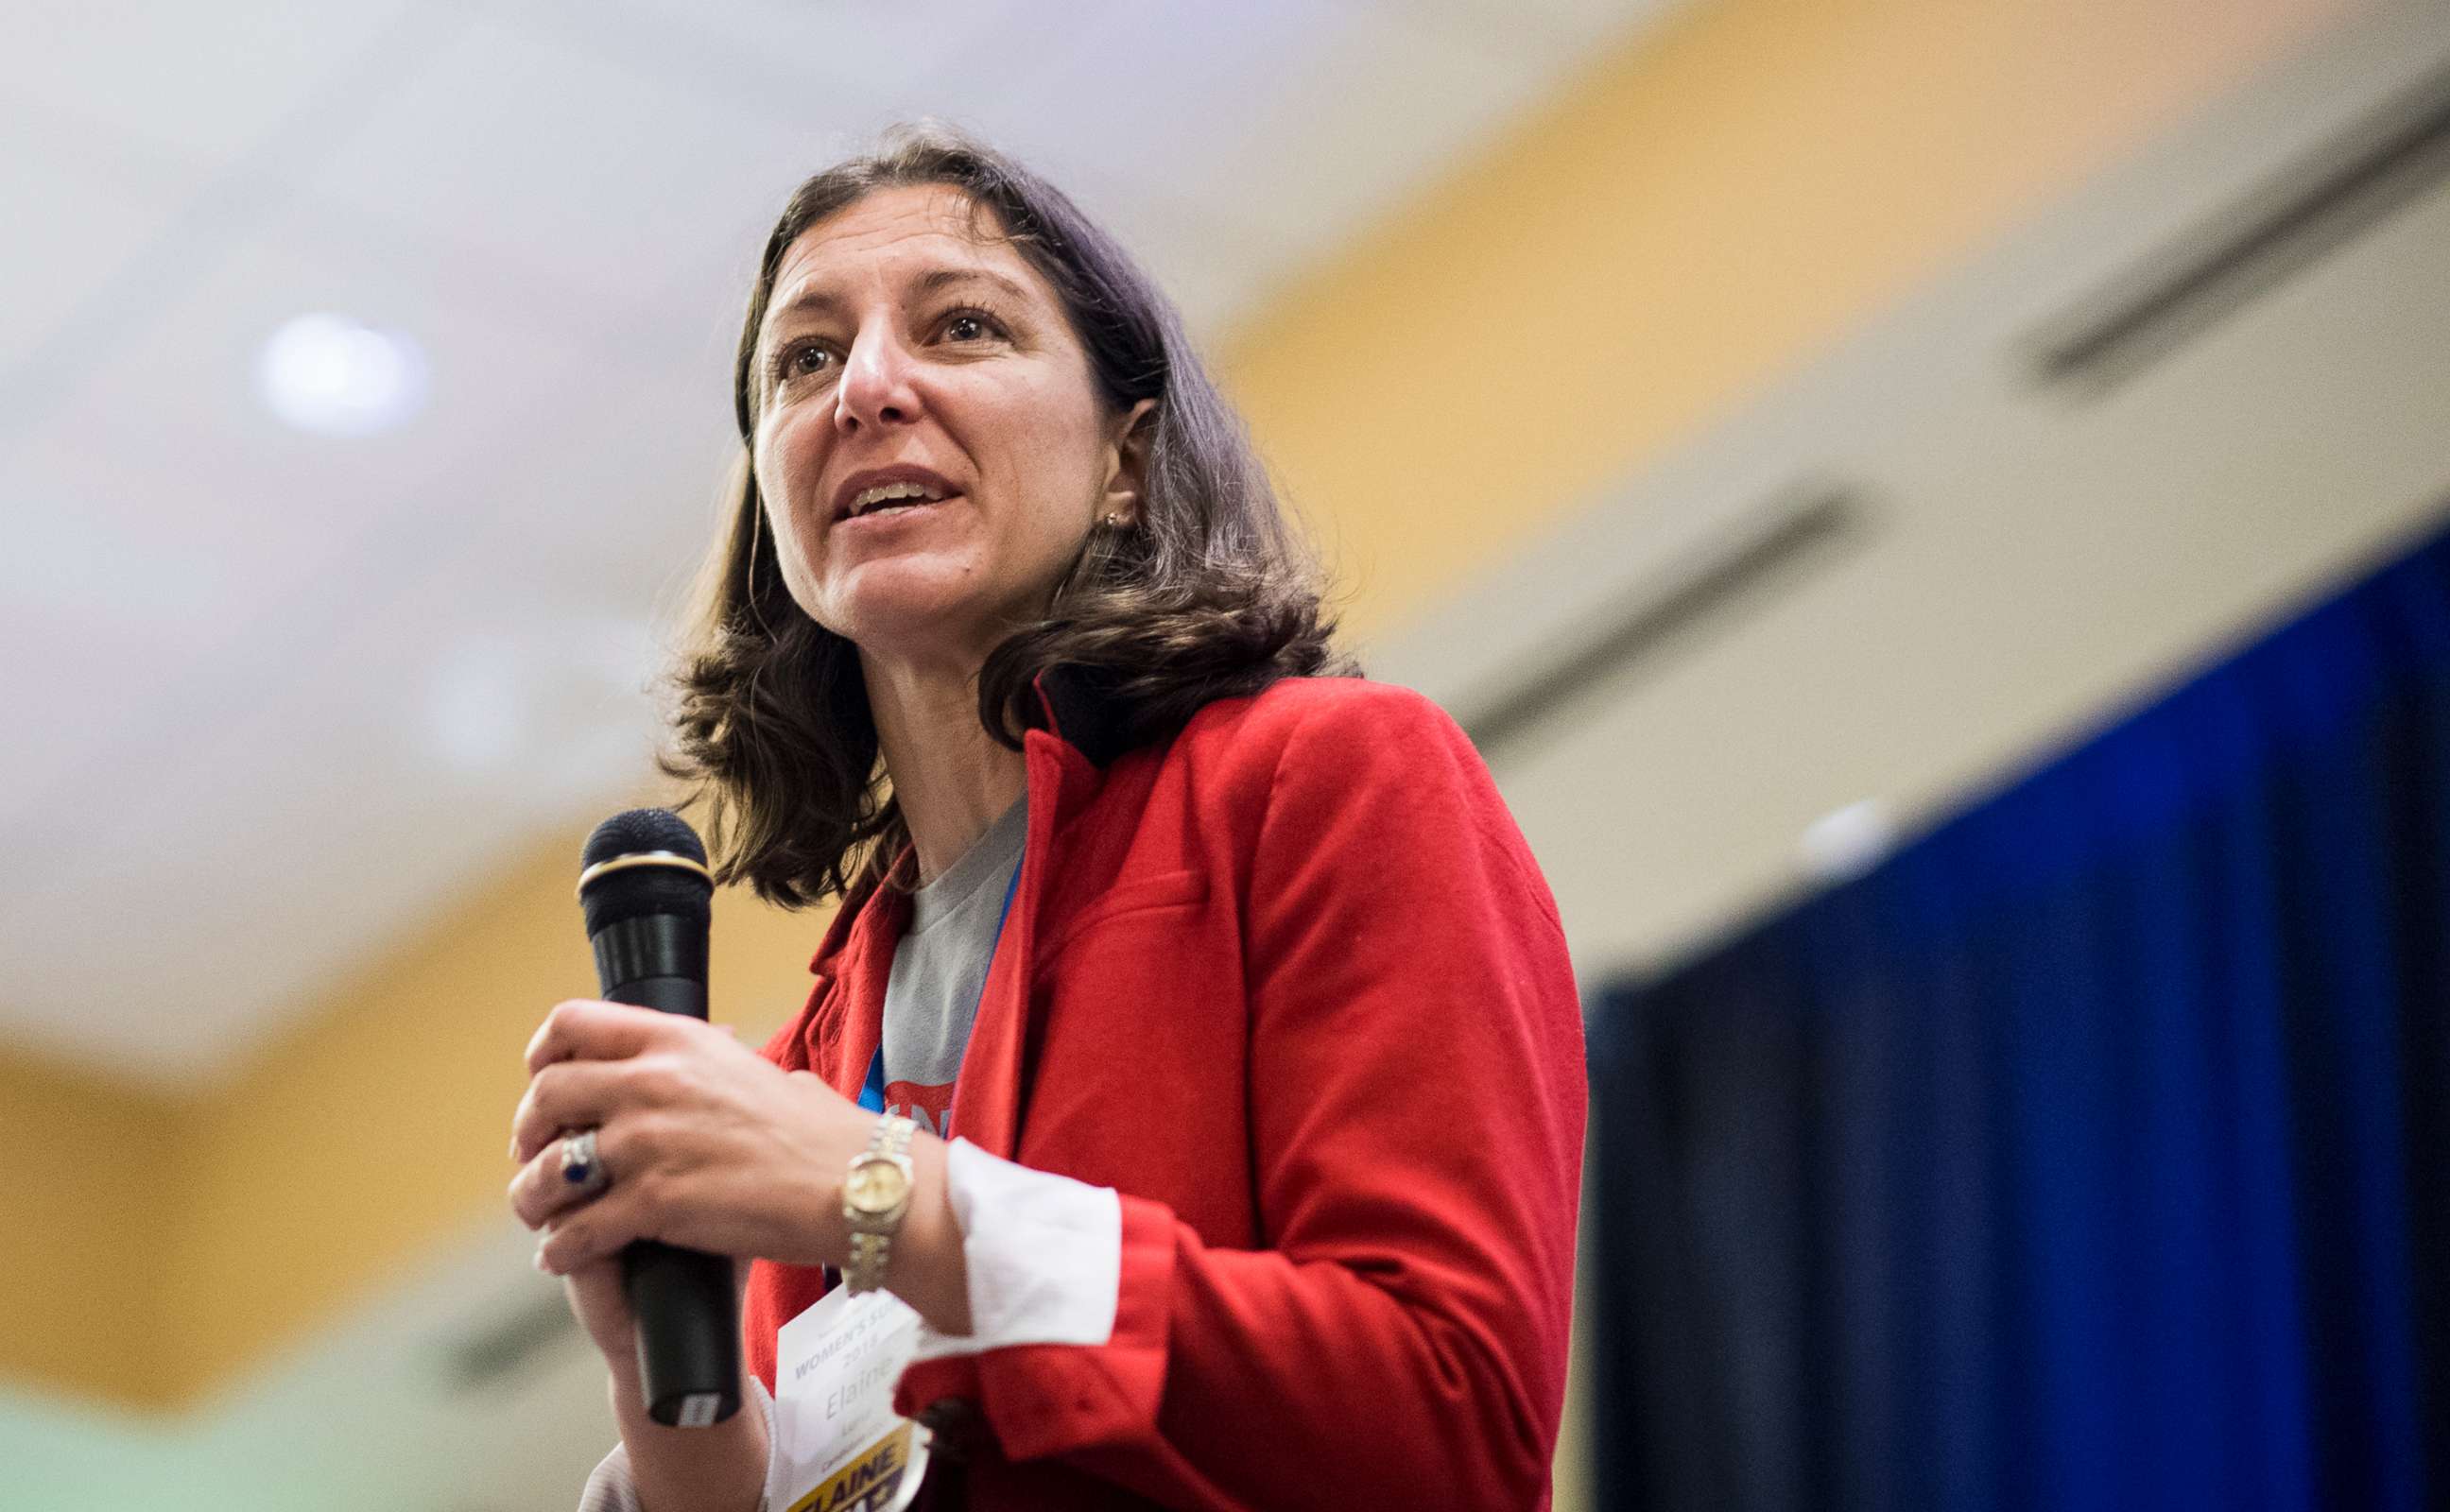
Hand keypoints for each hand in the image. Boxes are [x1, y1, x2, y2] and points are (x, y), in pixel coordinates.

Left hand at [506, 999, 875, 1277]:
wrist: (856, 1184)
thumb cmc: (824, 1136)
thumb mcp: (761, 1072)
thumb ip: (716, 1066)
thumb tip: (716, 1058)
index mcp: (678, 1041)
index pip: (572, 1025)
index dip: (543, 1056)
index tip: (545, 1083)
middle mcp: (653, 1082)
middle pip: (547, 1095)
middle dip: (530, 1132)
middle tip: (538, 1158)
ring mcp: (649, 1143)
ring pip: (550, 1169)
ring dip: (534, 1196)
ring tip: (542, 1215)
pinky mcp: (655, 1203)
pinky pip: (576, 1230)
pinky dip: (560, 1249)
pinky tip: (562, 1255)